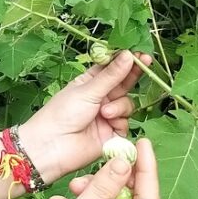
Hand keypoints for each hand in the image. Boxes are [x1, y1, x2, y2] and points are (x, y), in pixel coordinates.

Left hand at [18, 50, 151, 183]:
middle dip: (133, 74)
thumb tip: (129, 54)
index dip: (126, 60)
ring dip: (119, 106)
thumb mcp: (87, 90)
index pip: (112, 67)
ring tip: (104, 113)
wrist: (52, 146)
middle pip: (124, 84)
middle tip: (145, 62)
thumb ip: (111, 75)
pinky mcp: (112, 134)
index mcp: (90, 83)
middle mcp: (101, 98)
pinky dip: (119, 122)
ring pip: (127, 104)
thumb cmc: (62, 113)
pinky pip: (126, 123)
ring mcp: (107, 116)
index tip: (140, 52)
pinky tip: (108, 123)